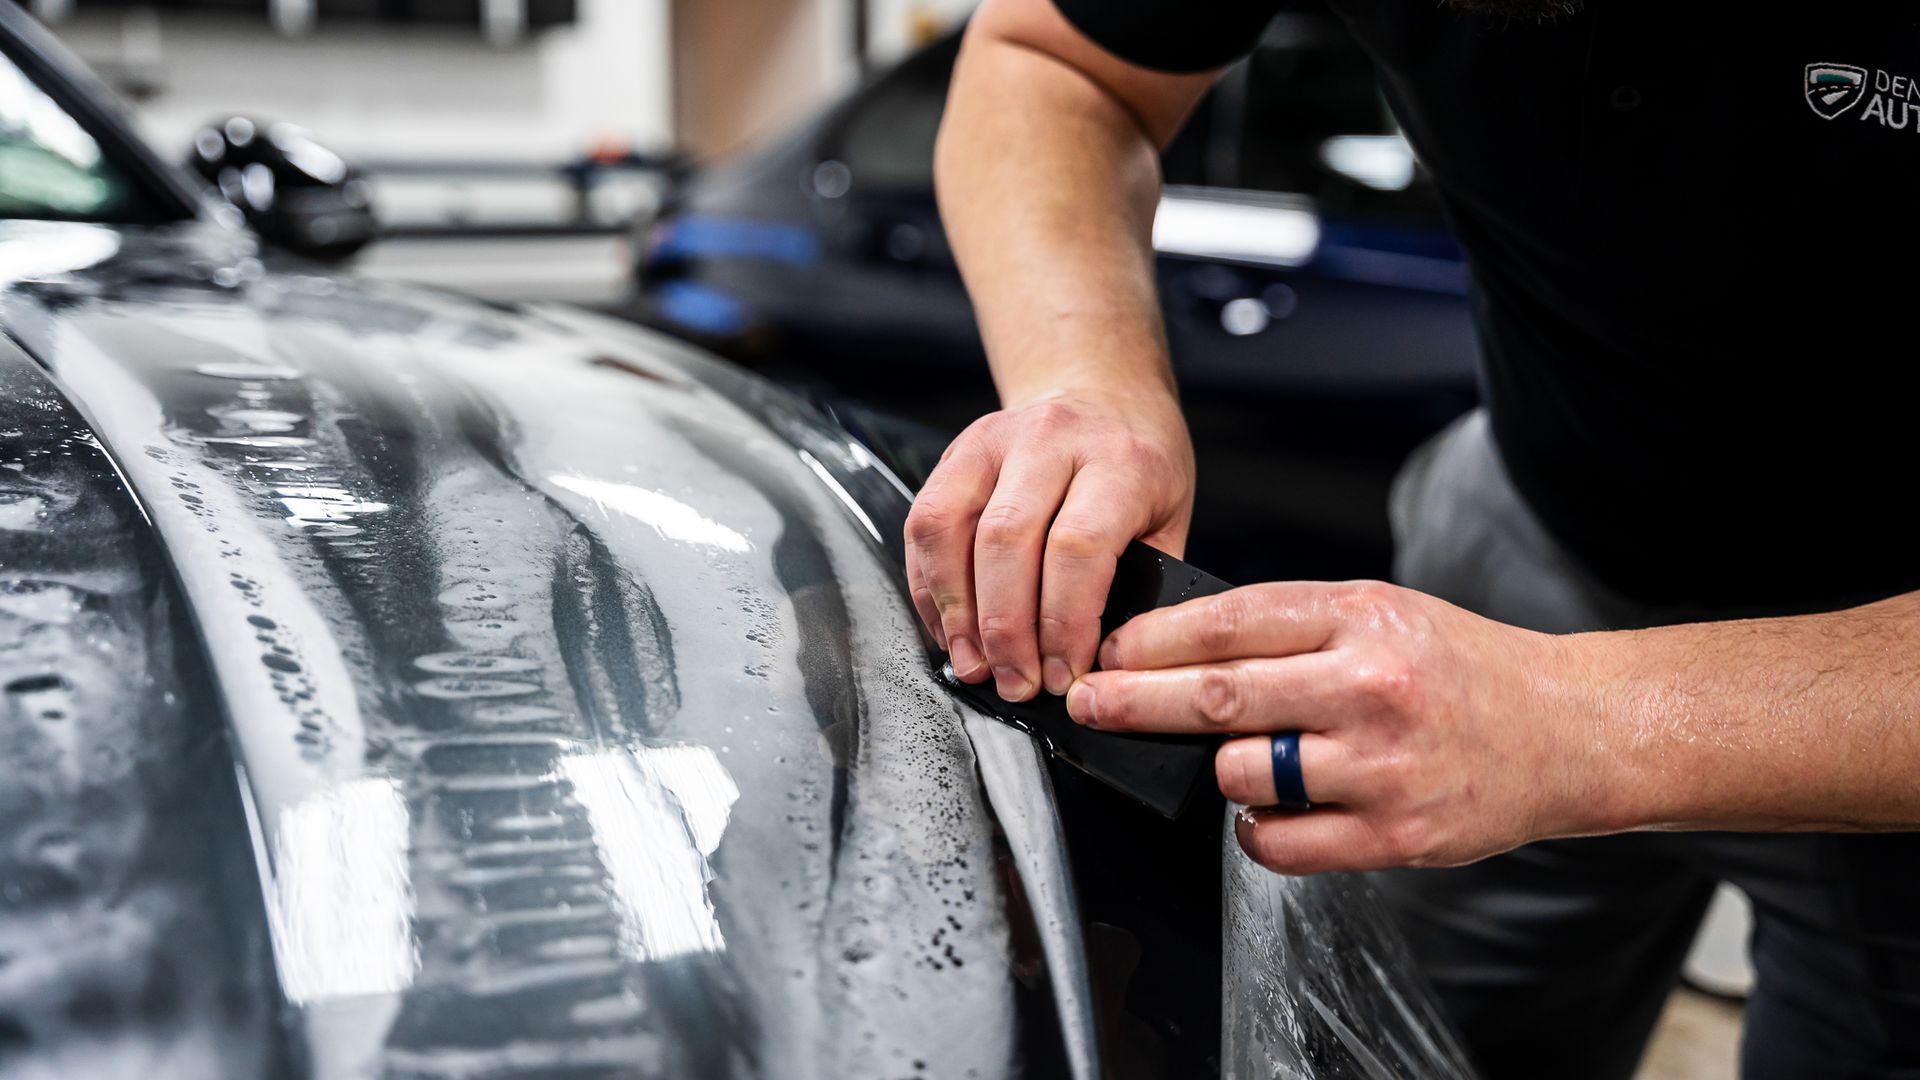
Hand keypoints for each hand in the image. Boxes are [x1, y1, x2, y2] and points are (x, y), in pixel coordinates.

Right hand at [904, 388, 1193, 701]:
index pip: (1076, 547)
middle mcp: (1051, 441)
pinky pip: (924, 524)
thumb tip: (1105, 665)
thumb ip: (1141, 586)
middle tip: (1014, 682)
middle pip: (1005, 542)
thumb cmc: (1140, 465)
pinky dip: (930, 586)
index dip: (1062, 622)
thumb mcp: (1169, 519)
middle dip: (1004, 629)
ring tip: (975, 664)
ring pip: (949, 529)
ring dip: (956, 611)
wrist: (1104, 393)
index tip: (1062, 673)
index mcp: (1117, 461)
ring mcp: (994, 441)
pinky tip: (951, 627)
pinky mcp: (955, 453)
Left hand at [1065, 581, 1619, 873]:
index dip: (1151, 641)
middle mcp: (1369, 687)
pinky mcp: (1396, 835)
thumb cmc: (1458, 667)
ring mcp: (1382, 766)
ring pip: (1242, 774)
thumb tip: (1172, 646)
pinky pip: (1280, 842)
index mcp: (1361, 617)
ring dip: (1217, 769)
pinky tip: (1270, 809)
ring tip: (1235, 759)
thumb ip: (1288, 625)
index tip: (1106, 651)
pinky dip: (1257, 830)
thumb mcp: (1379, 610)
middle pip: (1217, 698)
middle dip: (1133, 703)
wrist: (1567, 730)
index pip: (1228, 623)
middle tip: (1085, 703)